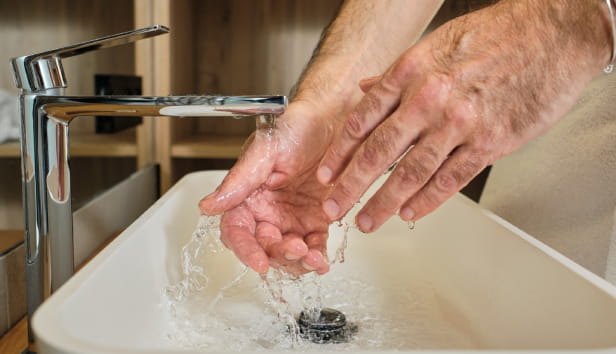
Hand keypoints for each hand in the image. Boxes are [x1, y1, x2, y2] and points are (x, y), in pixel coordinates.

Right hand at [199, 100, 336, 274]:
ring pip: (288, 253)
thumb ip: (238, 182)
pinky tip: (322, 261)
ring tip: (313, 257)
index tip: (259, 262)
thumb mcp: (264, 151)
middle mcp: (267, 211)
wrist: (330, 119)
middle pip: (264, 247)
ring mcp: (291, 218)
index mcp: (247, 196)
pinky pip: (314, 246)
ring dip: (298, 262)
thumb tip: (208, 206)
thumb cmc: (295, 127)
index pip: (237, 231)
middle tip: (296, 248)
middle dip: (278, 255)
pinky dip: (317, 257)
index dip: (245, 250)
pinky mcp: (316, 220)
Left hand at [316, 0, 610, 231]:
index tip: (327, 175)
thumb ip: (398, 74)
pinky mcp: (489, 142)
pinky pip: (450, 179)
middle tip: (334, 208)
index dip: (339, 152)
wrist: (553, 33)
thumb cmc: (497, 34)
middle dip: (351, 187)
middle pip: (378, 153)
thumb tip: (367, 90)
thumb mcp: (435, 44)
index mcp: (410, 71)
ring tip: (368, 221)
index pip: (362, 119)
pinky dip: (427, 200)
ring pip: (410, 173)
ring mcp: (458, 123)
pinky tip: (411, 213)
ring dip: (384, 203)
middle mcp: (428, 98)